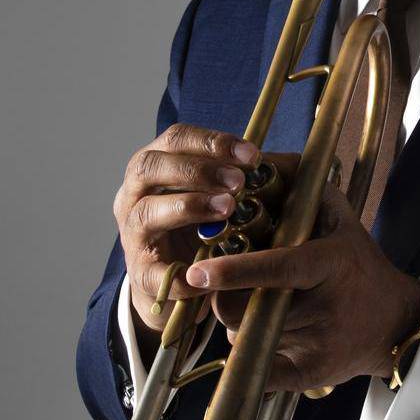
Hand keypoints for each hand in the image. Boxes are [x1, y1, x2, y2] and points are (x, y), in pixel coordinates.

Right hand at [112, 123, 260, 336]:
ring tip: (228, 209)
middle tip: (238, 182)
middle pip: (149, 167)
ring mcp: (133, 233)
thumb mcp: (219, 194)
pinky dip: (185, 272)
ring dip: (189, 206)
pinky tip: (214, 272)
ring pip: (148, 212)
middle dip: (197, 170)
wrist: (180, 280)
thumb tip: (287, 162)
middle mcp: (133, 194)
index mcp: (155, 167)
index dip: (212, 142)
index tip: (252, 155)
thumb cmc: (202, 227)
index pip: (175, 139)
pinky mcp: (141, 274)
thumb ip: (244, 177)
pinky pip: (156, 272)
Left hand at [187, 176, 419, 393]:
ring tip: (263, 307)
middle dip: (227, 298)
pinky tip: (268, 338)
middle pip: (247, 308)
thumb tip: (259, 160)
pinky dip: (252, 354)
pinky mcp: (310, 374)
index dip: (236, 270)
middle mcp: (326, 305)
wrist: (396, 323)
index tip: (199, 271)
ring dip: (241, 322)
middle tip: (231, 287)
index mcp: (330, 264)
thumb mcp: (340, 217)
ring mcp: (318, 343)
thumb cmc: (357, 263)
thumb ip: (304, 187)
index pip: (278, 268)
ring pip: (246, 335)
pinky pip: (259, 369)